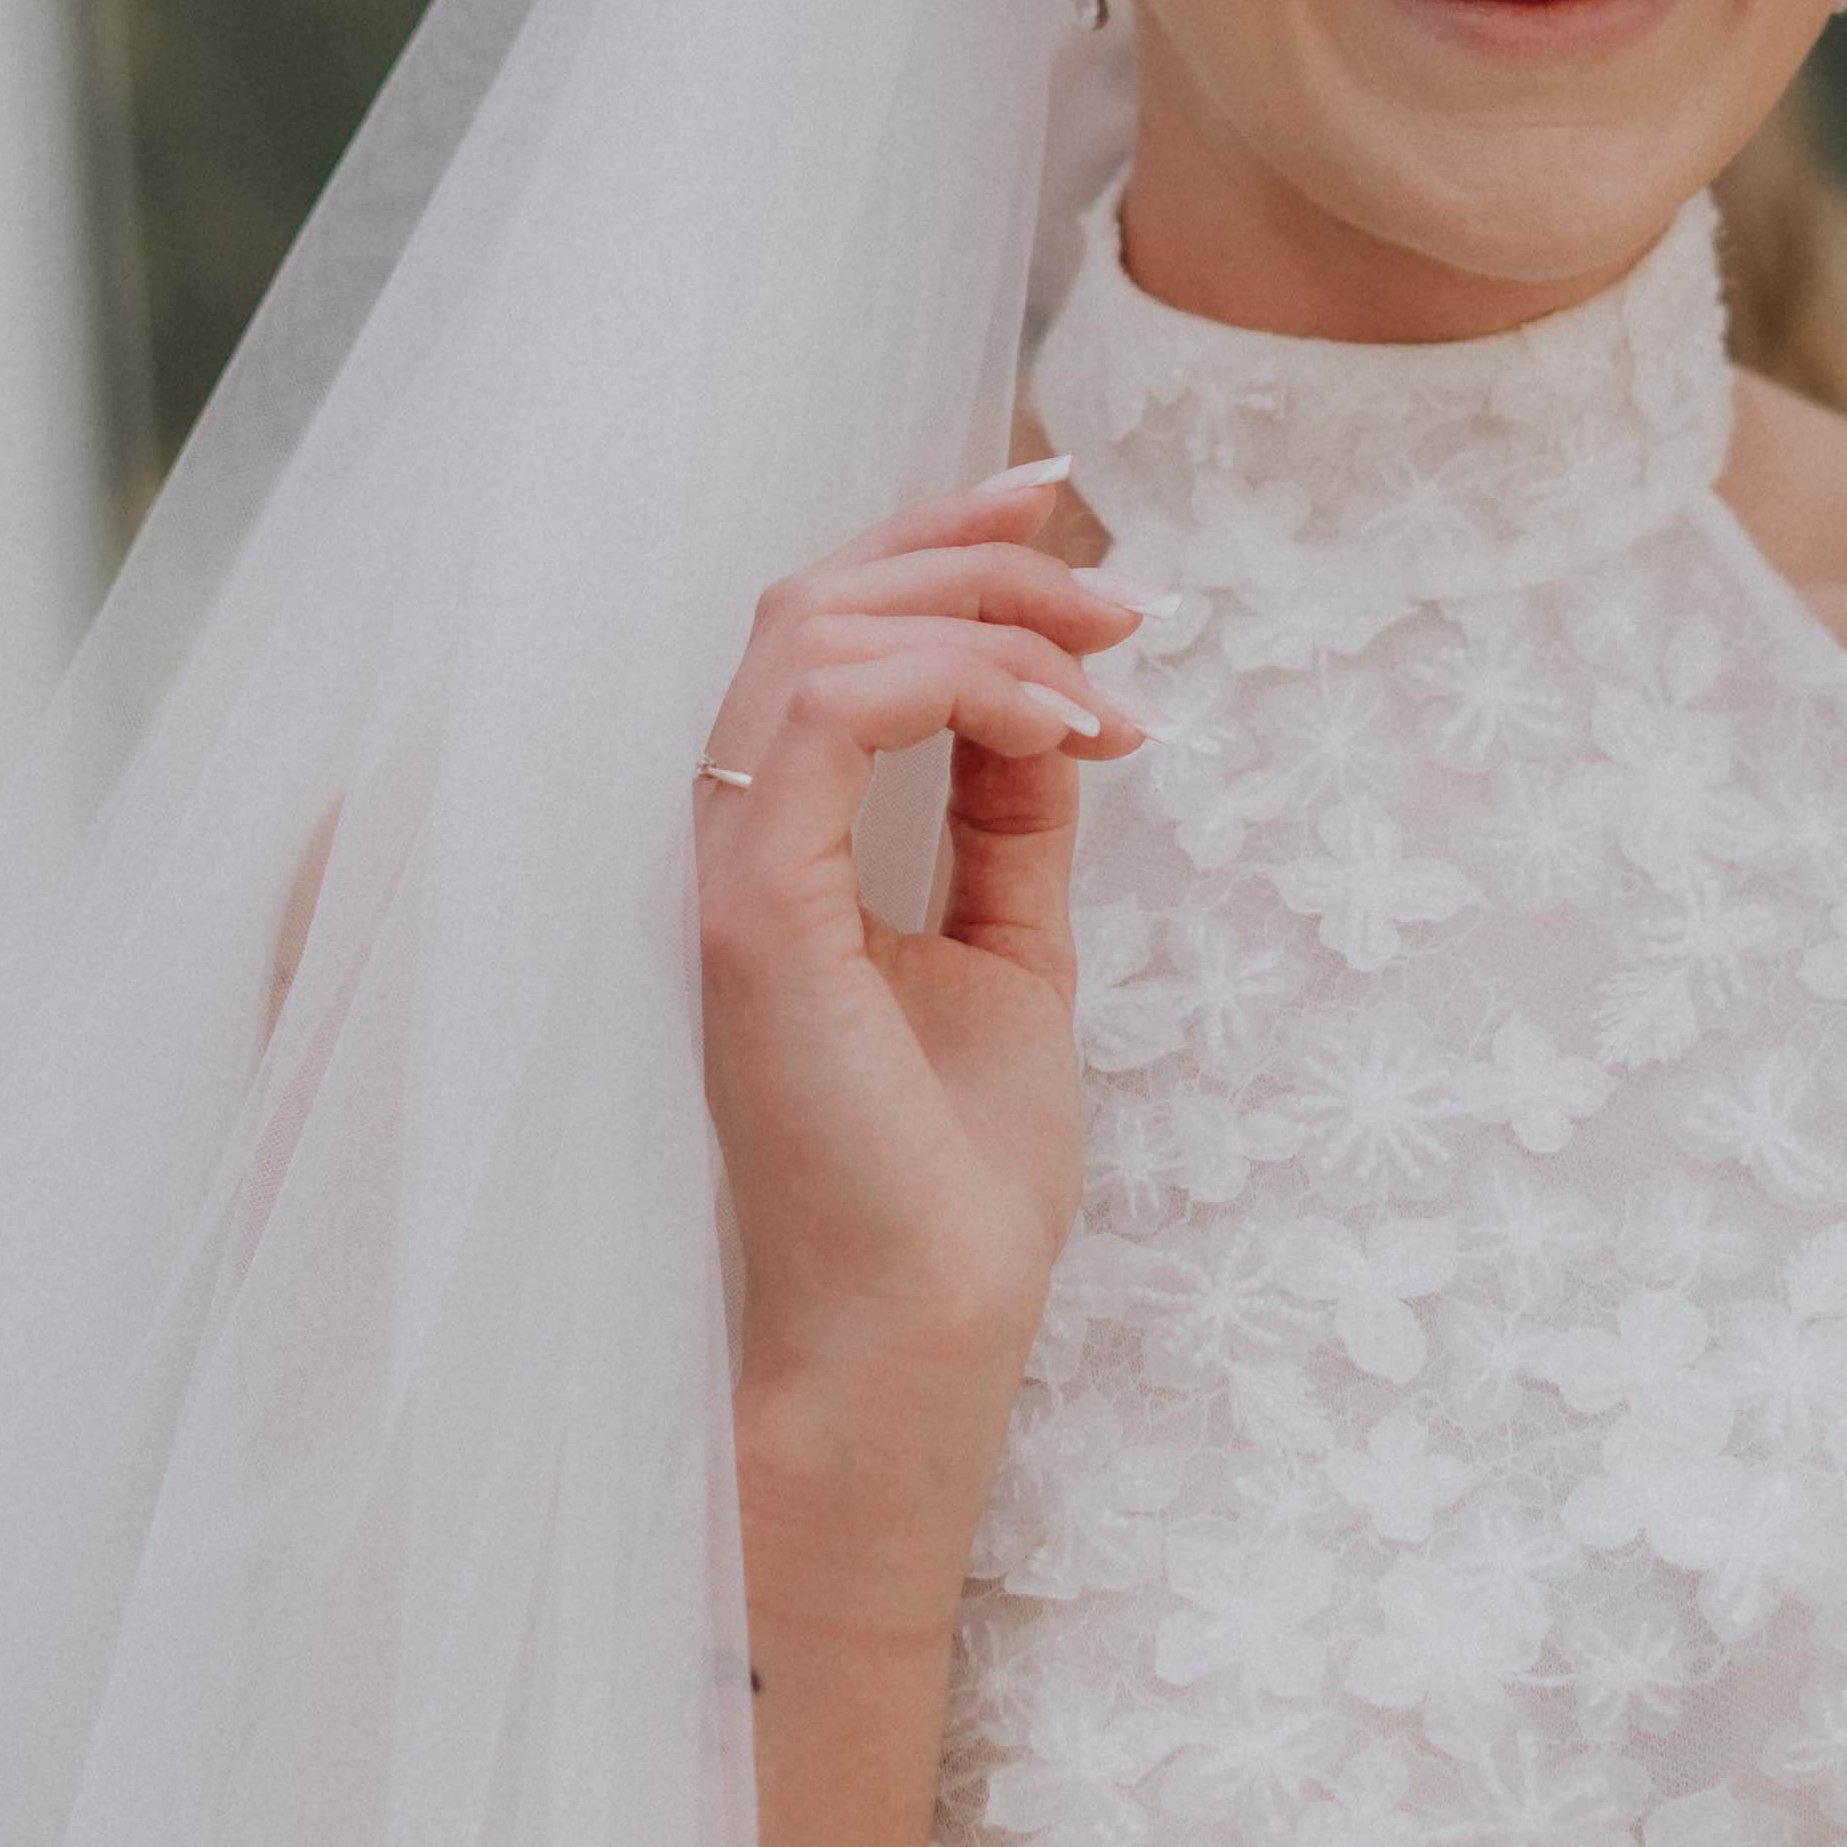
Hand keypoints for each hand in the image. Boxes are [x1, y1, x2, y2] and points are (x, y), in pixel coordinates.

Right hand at [695, 460, 1156, 1434]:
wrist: (916, 1336)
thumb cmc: (950, 1184)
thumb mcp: (1012, 954)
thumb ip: (1010, 820)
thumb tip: (1058, 704)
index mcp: (776, 844)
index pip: (828, 632)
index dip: (937, 537)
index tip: (1070, 510)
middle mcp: (728, 839)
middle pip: (817, 599)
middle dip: (979, 554)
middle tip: (1125, 593)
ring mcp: (721, 869)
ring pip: (817, 631)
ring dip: (988, 621)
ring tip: (1113, 682)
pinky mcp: (744, 910)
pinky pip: (819, 711)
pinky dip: (955, 685)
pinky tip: (1064, 731)